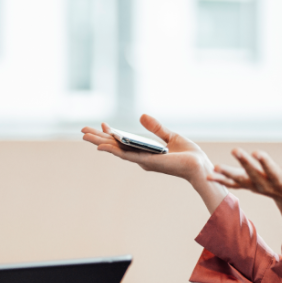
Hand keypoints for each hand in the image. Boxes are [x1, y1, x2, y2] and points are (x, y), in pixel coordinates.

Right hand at [81, 114, 227, 212]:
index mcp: (145, 151)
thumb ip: (156, 128)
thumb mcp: (170, 136)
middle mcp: (140, 157)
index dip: (112, 133)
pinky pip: (127, 156)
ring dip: (100, 143)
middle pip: (115, 146)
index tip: (103, 124)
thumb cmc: (188, 154)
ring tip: (85, 136)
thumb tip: (141, 116)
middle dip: (98, 138)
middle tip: (82, 131)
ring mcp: (142, 160)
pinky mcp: (147, 162)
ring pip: (116, 151)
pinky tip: (102, 147)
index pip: (124, 142)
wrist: (199, 165)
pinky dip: (114, 151)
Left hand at [207, 139, 281, 242]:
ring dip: (226, 175)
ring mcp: (254, 186)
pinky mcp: (247, 186)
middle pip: (253, 173)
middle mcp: (265, 184)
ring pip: (239, 181)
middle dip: (244, 162)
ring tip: (214, 169)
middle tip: (235, 150)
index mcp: (280, 179)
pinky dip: (220, 181)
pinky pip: (232, 185)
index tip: (257, 152)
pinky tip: (208, 176)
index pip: (271, 169)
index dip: (264, 161)